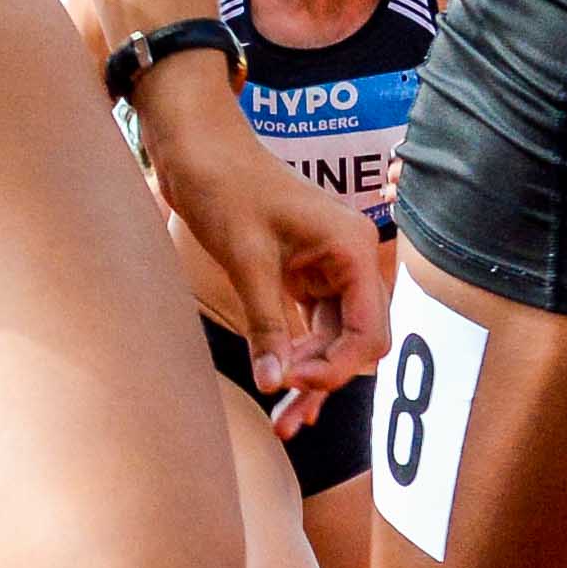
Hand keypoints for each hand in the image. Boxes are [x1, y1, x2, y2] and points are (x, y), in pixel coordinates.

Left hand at [156, 122, 385, 399]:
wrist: (197, 146)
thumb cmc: (225, 186)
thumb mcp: (246, 260)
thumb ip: (265, 324)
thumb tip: (275, 384)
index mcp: (351, 248)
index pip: (368, 329)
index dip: (337, 366)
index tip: (292, 382)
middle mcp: (350, 259)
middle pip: (357, 339)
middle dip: (325, 379)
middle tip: (287, 419)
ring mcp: (330, 267)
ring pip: (334, 338)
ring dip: (310, 375)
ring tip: (283, 421)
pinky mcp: (305, 274)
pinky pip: (314, 326)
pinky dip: (299, 355)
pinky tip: (283, 387)